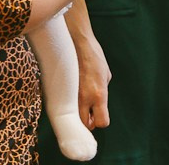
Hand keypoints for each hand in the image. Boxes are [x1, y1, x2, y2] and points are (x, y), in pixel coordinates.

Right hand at [67, 1, 111, 130]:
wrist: (78, 43)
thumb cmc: (94, 57)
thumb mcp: (106, 75)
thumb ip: (103, 91)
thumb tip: (99, 102)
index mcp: (99, 94)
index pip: (102, 122)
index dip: (101, 121)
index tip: (99, 115)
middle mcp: (86, 98)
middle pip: (86, 125)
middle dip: (88, 122)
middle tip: (89, 113)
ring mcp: (72, 96)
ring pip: (74, 118)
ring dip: (78, 115)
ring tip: (80, 105)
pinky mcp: (62, 91)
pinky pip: (65, 106)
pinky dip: (68, 105)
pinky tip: (71, 97)